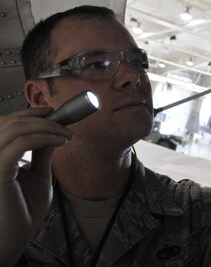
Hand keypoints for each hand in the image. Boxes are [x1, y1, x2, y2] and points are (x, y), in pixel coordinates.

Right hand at [0, 107, 72, 264]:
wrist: (17, 236)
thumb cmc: (23, 209)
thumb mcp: (38, 175)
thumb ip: (41, 153)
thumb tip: (52, 133)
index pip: (5, 125)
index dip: (27, 113)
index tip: (52, 111)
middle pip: (10, 123)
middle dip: (40, 118)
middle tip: (65, 123)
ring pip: (15, 130)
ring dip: (46, 127)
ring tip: (66, 135)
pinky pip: (20, 144)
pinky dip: (43, 137)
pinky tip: (61, 142)